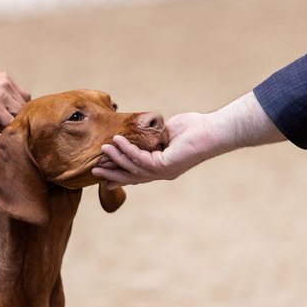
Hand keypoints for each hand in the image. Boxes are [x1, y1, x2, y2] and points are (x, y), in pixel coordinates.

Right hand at [0, 71, 30, 131]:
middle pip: (23, 107)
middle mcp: (7, 86)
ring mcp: (2, 96)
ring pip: (19, 115)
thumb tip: (10, 111)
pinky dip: (4, 127)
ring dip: (9, 122)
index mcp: (7, 79)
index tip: (6, 111)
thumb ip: (1, 93)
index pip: (25, 97)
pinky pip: (10, 123)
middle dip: (14, 116)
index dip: (18, 107)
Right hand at [92, 112, 215, 188]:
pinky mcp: (165, 165)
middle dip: (113, 172)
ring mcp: (164, 170)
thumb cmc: (194, 128)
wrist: (211, 131)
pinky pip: (141, 158)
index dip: (121, 175)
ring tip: (103, 148)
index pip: (138, 173)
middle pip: (132, 176)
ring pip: (134, 167)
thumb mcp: (166, 132)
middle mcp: (163, 172)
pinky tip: (118, 141)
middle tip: (95, 170)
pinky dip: (128, 149)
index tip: (105, 178)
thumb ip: (151, 136)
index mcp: (163, 167)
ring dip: (117, 158)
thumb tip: (139, 133)